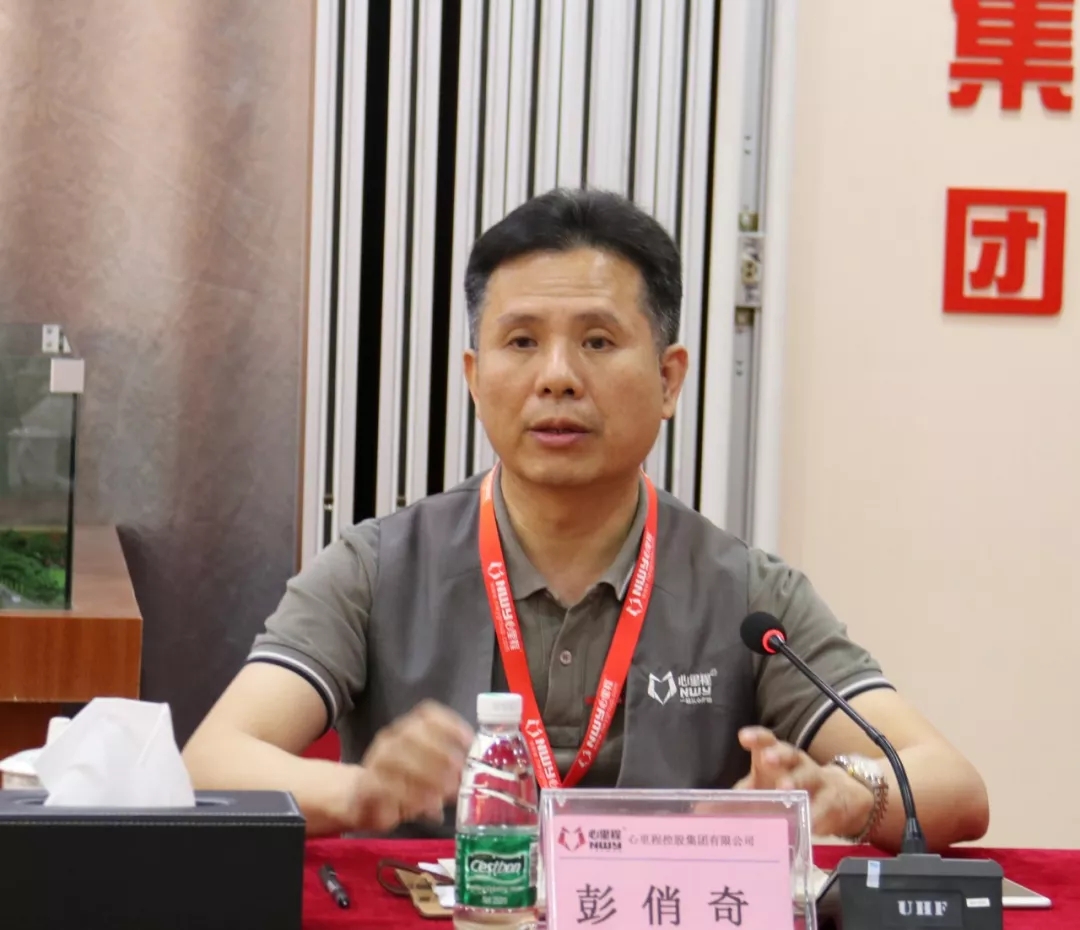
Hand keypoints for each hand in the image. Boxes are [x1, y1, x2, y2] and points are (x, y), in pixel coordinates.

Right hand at [347, 700, 473, 832]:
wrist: (361, 799)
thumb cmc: (403, 782)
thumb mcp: (428, 772)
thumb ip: (448, 768)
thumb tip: (471, 774)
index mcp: (408, 728)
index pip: (428, 714)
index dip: (450, 724)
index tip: (469, 741)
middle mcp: (391, 737)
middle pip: (414, 734)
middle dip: (441, 751)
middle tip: (460, 772)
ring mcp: (376, 759)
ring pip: (399, 756)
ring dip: (427, 774)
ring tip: (448, 791)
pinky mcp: (367, 784)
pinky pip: (386, 784)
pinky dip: (410, 794)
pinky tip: (428, 804)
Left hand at [734, 727, 872, 838]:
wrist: (838, 798)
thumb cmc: (791, 787)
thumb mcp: (764, 789)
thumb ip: (739, 796)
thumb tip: (704, 810)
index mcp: (777, 756)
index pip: (767, 741)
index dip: (756, 737)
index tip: (743, 737)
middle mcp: (797, 763)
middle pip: (788, 752)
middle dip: (777, 754)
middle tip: (765, 759)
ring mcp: (817, 780)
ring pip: (808, 774)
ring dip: (796, 780)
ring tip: (785, 788)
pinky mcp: (832, 801)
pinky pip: (824, 806)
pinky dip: (816, 814)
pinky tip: (809, 822)